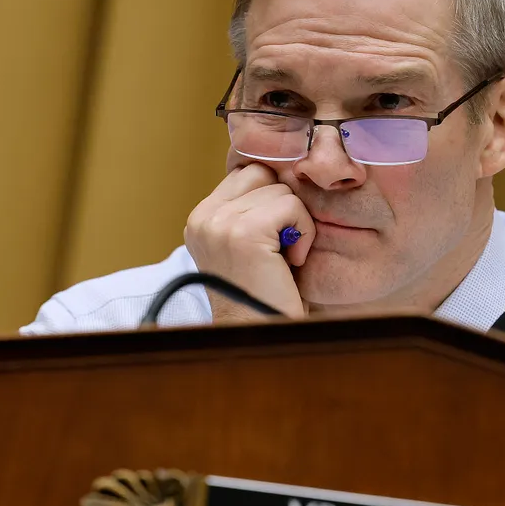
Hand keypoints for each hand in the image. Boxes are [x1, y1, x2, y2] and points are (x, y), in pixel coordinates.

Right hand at [184, 163, 315, 320]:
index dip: (271, 197)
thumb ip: (251, 209)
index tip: (275, 235)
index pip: (246, 172)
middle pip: (263, 175)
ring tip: (283, 259)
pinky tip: (291, 261)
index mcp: (200, 218)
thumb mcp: (248, 245)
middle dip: (282, 207)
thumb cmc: (265, 296)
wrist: (260, 336)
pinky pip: (291, 206)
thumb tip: (284, 169)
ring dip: (296, 223)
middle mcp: (202, 217)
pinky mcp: (242, 233)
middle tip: (280, 248)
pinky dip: (304, 232)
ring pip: (281, 191)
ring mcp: (219, 224)